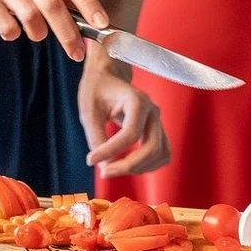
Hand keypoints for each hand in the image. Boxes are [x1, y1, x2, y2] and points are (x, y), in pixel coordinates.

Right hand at [0, 0, 108, 61]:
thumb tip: (91, 24)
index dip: (88, 2)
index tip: (102, 23)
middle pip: (52, 2)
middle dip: (68, 32)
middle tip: (76, 53)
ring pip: (30, 15)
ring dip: (38, 33)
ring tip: (36, 35)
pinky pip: (7, 24)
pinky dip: (13, 34)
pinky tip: (11, 31)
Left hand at [79, 54, 168, 177]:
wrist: (107, 78)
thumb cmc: (96, 90)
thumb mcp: (89, 112)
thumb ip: (96, 138)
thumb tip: (105, 167)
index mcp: (137, 101)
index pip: (130, 134)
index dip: (110, 151)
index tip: (90, 160)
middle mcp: (153, 112)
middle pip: (152, 148)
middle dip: (128, 165)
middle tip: (104, 173)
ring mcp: (158, 121)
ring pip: (160, 154)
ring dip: (139, 168)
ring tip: (114, 169)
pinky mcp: (158, 130)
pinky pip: (161, 154)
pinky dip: (147, 165)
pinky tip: (126, 165)